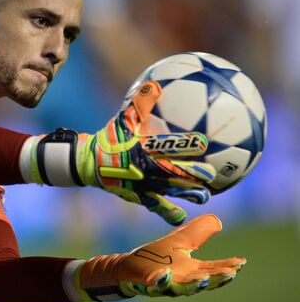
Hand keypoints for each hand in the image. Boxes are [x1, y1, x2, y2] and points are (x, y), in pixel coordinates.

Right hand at [22, 80, 215, 224]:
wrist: (89, 162)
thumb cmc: (109, 138)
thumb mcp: (122, 119)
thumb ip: (140, 104)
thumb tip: (153, 85)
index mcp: (142, 149)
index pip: (167, 146)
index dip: (184, 145)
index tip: (204, 143)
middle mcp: (144, 169)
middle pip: (172, 172)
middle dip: (192, 174)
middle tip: (212, 175)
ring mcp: (141, 185)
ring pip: (167, 191)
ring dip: (186, 193)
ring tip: (204, 197)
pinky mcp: (137, 197)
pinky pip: (155, 205)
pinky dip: (167, 212)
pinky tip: (181, 217)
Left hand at [68, 214, 245, 301]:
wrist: (129, 265)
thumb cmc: (156, 256)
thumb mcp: (181, 241)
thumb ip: (199, 231)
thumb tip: (218, 221)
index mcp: (192, 269)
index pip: (214, 269)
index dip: (228, 266)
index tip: (241, 262)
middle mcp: (183, 279)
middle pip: (204, 281)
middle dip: (217, 279)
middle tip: (230, 274)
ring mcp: (167, 283)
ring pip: (183, 288)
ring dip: (194, 285)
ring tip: (202, 279)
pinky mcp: (150, 283)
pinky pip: (157, 284)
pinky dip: (162, 281)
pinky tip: (165, 275)